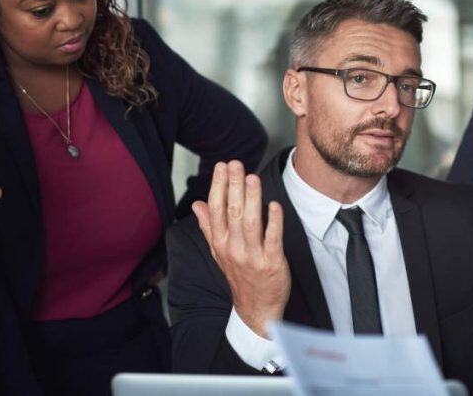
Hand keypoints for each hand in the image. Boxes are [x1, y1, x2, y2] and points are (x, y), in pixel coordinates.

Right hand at [192, 161, 289, 337]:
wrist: (256, 308)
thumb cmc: (240, 276)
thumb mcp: (219, 252)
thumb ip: (209, 226)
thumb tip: (197, 204)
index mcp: (220, 243)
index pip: (216, 210)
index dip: (218, 187)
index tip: (221, 167)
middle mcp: (233, 248)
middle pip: (232, 212)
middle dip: (234, 186)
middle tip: (236, 164)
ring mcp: (252, 256)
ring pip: (250, 223)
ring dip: (251, 199)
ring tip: (252, 178)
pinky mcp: (272, 263)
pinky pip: (272, 239)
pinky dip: (273, 222)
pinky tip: (274, 205)